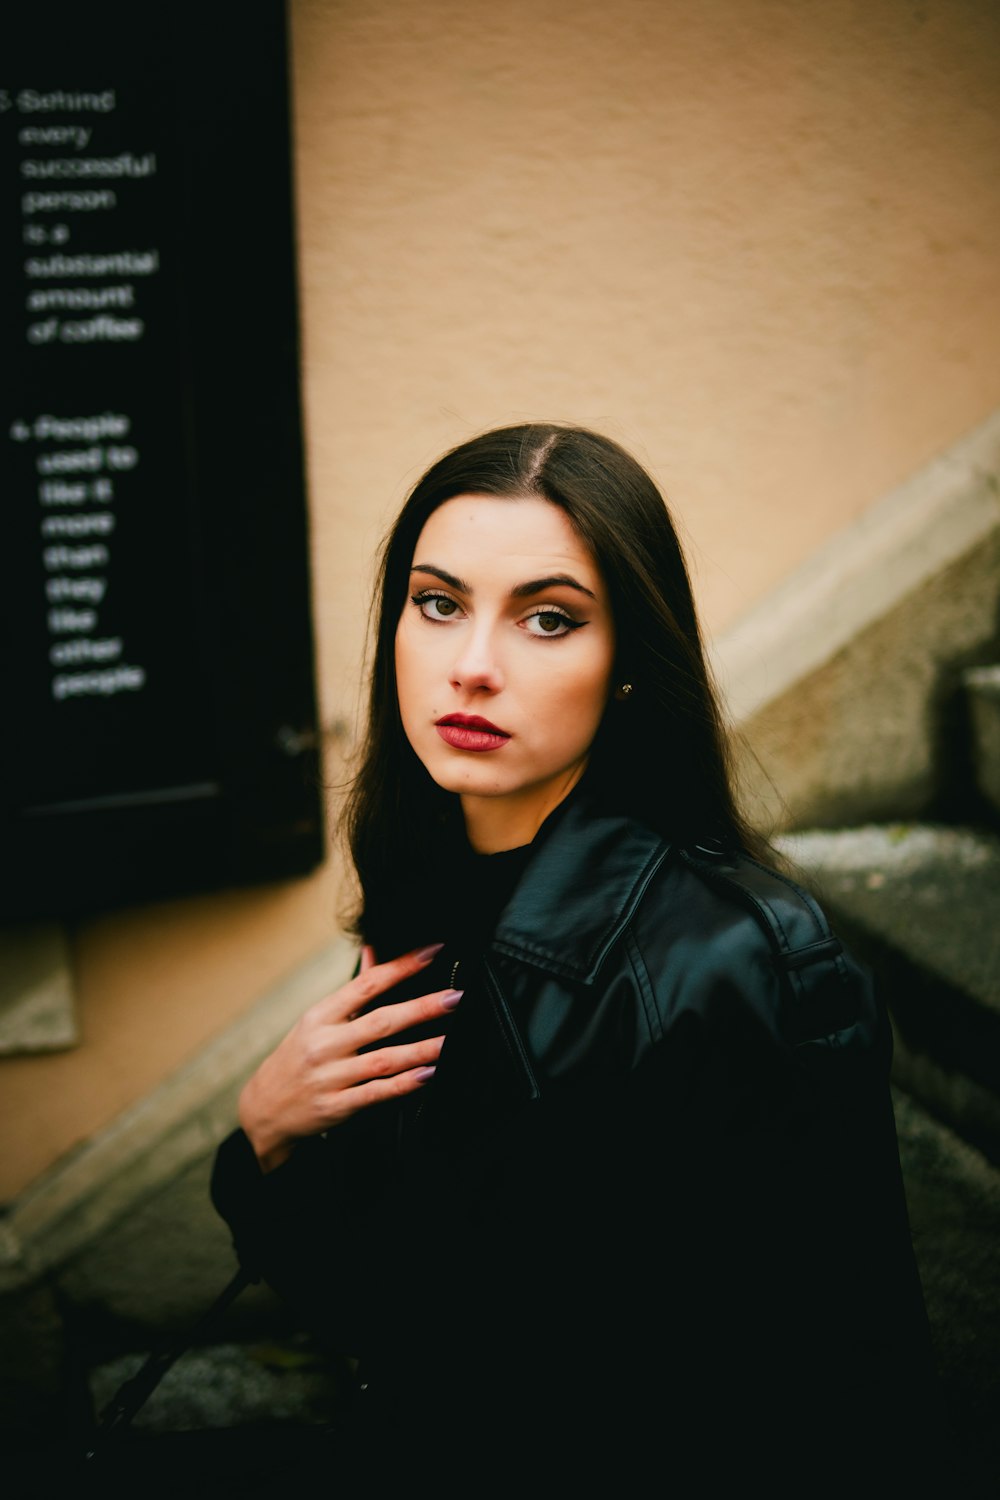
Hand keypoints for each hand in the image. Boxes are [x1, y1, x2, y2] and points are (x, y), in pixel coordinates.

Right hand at [238, 943, 459, 1171]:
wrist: (263, 1108)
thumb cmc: (298, 1056)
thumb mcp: (317, 1019)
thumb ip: (352, 989)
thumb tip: (373, 948)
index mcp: (320, 1016)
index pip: (366, 985)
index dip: (401, 967)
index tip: (433, 952)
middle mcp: (325, 1044)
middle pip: (381, 1021)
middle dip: (422, 1008)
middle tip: (456, 997)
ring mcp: (330, 1077)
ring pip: (383, 1060)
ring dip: (421, 1049)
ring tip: (450, 1039)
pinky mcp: (336, 1107)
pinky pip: (376, 1093)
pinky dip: (403, 1084)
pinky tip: (428, 1074)